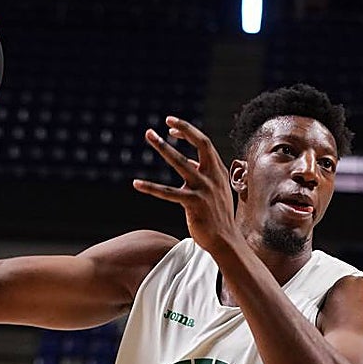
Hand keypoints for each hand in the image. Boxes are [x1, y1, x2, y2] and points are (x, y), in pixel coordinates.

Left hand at [132, 117, 238, 254]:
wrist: (225, 241)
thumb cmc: (218, 217)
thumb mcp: (216, 190)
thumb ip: (205, 174)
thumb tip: (190, 161)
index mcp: (218, 172)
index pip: (205, 144)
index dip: (188, 132)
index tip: (171, 127)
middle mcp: (213, 177)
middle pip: (200, 144)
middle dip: (183, 129)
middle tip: (164, 122)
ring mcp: (204, 189)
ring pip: (181, 162)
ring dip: (164, 146)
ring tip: (149, 134)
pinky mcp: (194, 204)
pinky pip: (168, 193)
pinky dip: (151, 188)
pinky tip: (136, 183)